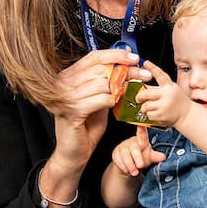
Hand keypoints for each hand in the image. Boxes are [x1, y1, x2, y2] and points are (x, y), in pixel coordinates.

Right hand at [50, 48, 149, 172]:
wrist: (74, 152)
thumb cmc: (86, 126)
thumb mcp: (100, 97)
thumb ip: (110, 79)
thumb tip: (125, 56)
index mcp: (68, 76)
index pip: (94, 57)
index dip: (116, 55)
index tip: (134, 58)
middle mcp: (64, 84)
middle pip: (101, 68)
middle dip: (127, 71)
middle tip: (142, 75)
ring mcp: (66, 97)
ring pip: (103, 83)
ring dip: (122, 87)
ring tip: (131, 92)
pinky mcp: (72, 111)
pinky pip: (101, 99)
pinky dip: (112, 101)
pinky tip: (114, 104)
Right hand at [112, 126, 165, 176]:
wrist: (129, 165)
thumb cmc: (141, 157)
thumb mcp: (149, 157)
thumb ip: (155, 157)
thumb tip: (163, 157)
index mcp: (141, 141)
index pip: (142, 134)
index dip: (142, 129)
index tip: (142, 124)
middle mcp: (131, 142)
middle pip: (134, 148)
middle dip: (137, 157)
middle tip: (140, 166)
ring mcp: (123, 147)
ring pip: (125, 155)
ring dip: (130, 165)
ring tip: (134, 172)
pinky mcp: (116, 153)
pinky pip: (118, 160)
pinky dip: (124, 167)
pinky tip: (127, 171)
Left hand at [136, 60, 190, 126]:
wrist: (186, 114)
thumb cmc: (177, 101)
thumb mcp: (171, 89)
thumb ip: (158, 87)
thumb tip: (143, 86)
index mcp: (169, 86)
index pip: (160, 75)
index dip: (152, 68)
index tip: (146, 62)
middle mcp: (167, 95)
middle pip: (146, 93)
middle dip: (139, 96)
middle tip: (138, 98)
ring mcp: (165, 106)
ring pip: (146, 106)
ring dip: (144, 108)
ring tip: (149, 108)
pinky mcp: (162, 116)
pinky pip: (149, 115)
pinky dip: (149, 115)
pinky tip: (154, 113)